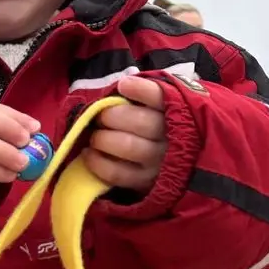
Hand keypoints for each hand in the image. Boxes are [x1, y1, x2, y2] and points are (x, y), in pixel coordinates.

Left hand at [83, 76, 168, 192]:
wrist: (179, 164)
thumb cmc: (162, 126)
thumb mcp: (163, 107)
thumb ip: (149, 95)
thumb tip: (123, 85)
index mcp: (179, 114)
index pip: (162, 97)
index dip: (141, 90)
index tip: (123, 86)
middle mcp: (172, 139)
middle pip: (141, 122)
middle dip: (113, 116)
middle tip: (102, 116)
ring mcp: (159, 163)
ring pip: (128, 146)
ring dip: (103, 138)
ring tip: (96, 135)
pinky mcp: (145, 183)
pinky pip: (117, 173)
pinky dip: (98, 162)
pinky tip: (89, 154)